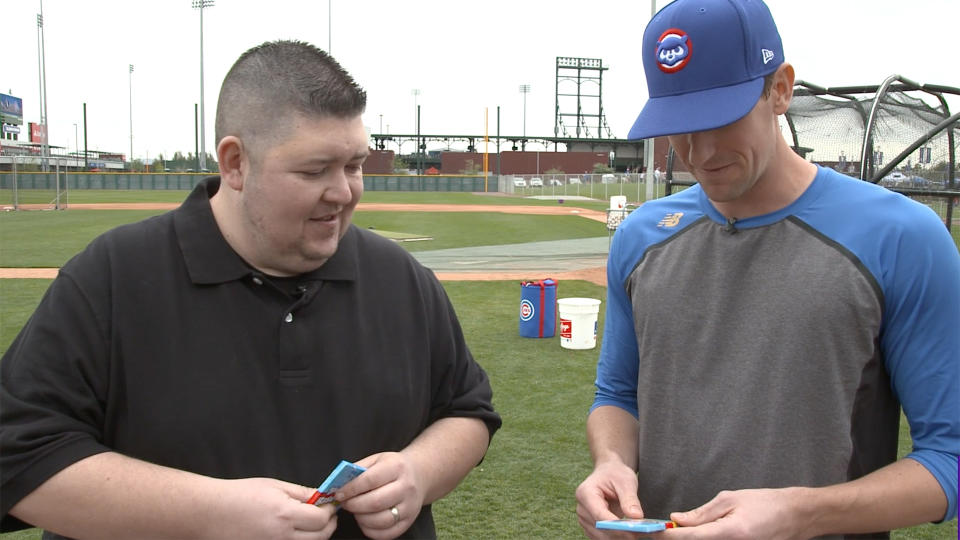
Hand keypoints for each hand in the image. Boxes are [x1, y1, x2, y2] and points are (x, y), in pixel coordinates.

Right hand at [207, 477, 337, 539]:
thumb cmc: (239, 495)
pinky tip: (295, 530)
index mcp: (285, 514)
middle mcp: (281, 536)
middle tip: (327, 513)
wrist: (211, 513)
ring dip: (316, 534)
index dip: (330, 510)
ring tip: (311, 520)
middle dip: (328, 524)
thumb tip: (322, 495)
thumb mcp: (274, 486)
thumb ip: (301, 492)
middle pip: (321, 536)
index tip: (330, 504)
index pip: (321, 519)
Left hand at [336, 452, 424, 539]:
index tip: (339, 494)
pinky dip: (371, 530)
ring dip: (361, 519)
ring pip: (381, 520)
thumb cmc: (392, 467)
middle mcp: (406, 487)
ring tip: (356, 511)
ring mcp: (410, 506)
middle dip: (354, 505)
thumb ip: (358, 470)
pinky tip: (365, 521)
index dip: (351, 489)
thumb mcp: (377, 460)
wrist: (419, 475)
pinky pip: (387, 534)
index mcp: (396, 467)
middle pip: (376, 502)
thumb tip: (338, 484)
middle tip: (345, 504)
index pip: (370, 480)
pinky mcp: (409, 521)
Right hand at [575, 461, 645, 539]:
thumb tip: (636, 517)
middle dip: (620, 534)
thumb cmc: (615, 474)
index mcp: (586, 493)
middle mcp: (582, 508)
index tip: (632, 531)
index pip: (599, 515)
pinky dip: (617, 537)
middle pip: (600, 529)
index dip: (615, 526)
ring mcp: (584, 519)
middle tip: (639, 534)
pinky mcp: (590, 527)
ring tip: (637, 533)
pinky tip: (629, 534)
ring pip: (601, 536)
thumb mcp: (625, 481)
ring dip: (619, 537)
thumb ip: (630, 499)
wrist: (608, 473)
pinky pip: (603, 537)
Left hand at [667, 488, 812, 539]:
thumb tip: (677, 520)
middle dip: (674, 539)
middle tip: (656, 530)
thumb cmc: (765, 504)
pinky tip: (693, 533)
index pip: (688, 538)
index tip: (648, 531)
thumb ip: (702, 513)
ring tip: (673, 529)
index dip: (665, 535)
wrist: (795, 516)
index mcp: (729, 533)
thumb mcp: (730, 500)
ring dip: (687, 539)